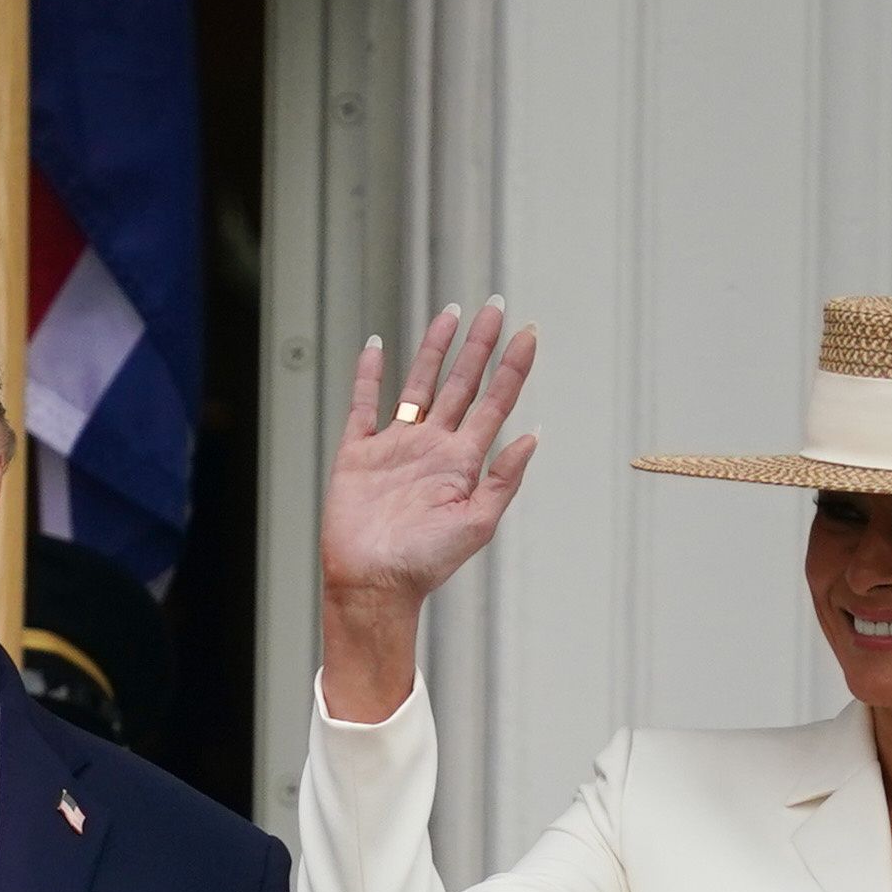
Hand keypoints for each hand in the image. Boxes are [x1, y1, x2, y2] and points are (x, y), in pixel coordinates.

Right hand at [315, 302, 538, 722]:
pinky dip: (369, 376)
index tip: (529, 334)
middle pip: (461, 382)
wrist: (371, 584)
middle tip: (495, 306)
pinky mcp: (359, 454)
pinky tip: (378, 347)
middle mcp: (433, 446)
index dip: (513, 368)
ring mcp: (396, 446)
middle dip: (479, 344)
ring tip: (450, 313)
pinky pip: (364, 405)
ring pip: (419, 384)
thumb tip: (533, 434)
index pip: (495, 402)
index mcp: (463, 462)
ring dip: (434, 349)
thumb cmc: (424, 564)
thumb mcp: (478, 523)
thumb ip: (504, 478)